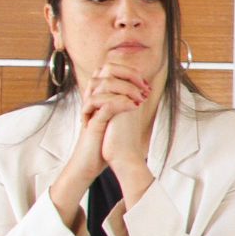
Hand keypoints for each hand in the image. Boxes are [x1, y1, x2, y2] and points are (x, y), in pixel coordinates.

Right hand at [46, 64, 151, 225]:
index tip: (145, 84)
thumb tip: (142, 95)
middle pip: (105, 70)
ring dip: (128, 88)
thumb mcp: (115, 121)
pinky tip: (135, 106)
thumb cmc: (102, 145)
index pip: (109, 70)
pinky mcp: (93, 123)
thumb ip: (123, 105)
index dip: (128, 71)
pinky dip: (122, 103)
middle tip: (144, 88)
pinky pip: (106, 105)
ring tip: (142, 98)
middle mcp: (92, 100)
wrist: (89, 165)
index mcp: (98, 97)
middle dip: (129, 74)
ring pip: (105, 84)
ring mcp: (91, 110)